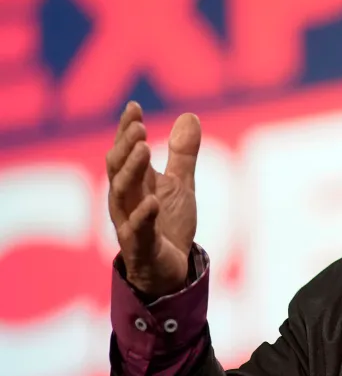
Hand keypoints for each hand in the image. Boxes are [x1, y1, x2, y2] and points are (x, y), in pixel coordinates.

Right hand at [106, 101, 201, 297]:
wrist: (170, 268)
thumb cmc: (168, 223)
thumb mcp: (181, 184)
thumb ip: (182, 153)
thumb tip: (189, 115)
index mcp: (135, 183)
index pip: (125, 151)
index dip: (127, 130)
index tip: (133, 107)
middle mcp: (127, 200)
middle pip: (118, 168)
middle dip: (126, 146)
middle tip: (137, 126)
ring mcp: (130, 222)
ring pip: (122, 194)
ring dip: (131, 170)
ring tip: (144, 148)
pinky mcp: (141, 245)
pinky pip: (139, 229)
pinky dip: (144, 214)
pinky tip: (153, 201)